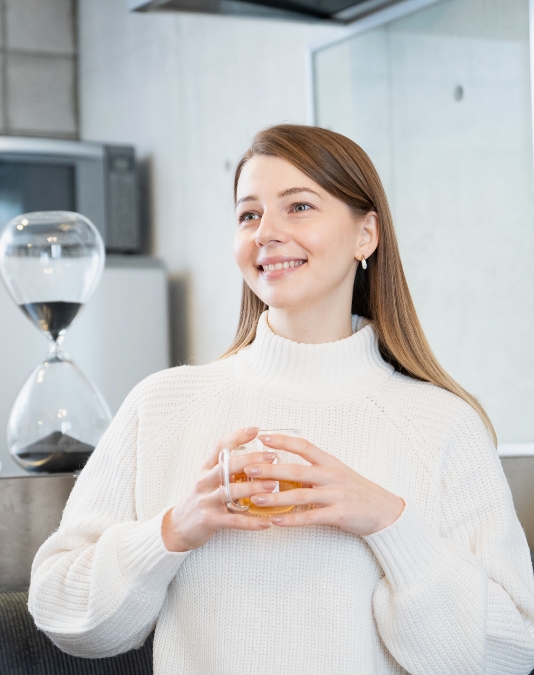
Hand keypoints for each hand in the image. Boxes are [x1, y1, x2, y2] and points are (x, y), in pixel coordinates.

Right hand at [162, 427, 276, 551]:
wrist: (179, 527)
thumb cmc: (201, 500)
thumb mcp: (208, 480)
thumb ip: (225, 469)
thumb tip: (254, 458)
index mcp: (206, 469)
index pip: (219, 447)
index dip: (236, 437)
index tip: (255, 430)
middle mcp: (204, 481)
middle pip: (227, 466)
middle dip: (251, 460)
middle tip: (272, 457)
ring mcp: (206, 500)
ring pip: (230, 491)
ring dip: (253, 488)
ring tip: (272, 485)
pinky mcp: (209, 520)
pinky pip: (233, 521)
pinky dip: (250, 522)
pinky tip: (266, 522)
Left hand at [245, 433, 404, 535]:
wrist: (386, 511)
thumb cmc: (358, 492)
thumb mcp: (338, 474)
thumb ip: (314, 471)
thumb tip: (286, 470)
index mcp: (330, 463)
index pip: (304, 446)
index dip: (283, 441)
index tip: (263, 437)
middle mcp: (331, 475)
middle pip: (296, 470)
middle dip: (270, 469)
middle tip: (248, 468)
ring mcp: (336, 494)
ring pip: (300, 495)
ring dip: (275, 497)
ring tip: (255, 497)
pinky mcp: (339, 514)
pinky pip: (311, 517)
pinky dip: (292, 520)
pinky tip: (276, 522)